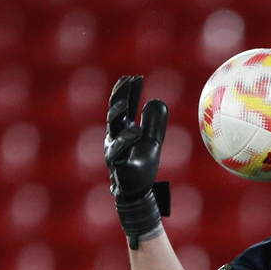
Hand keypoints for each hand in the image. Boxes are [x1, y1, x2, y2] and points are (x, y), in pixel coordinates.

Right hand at [104, 75, 169, 247]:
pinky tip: (136, 132)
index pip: (123, 106)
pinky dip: (125, 140)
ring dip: (117, 114)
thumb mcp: (153, 141)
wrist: (137, 192)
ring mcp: (113, 150)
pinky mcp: (116, 164)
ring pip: (112, 129)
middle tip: (128, 81)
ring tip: (125, 105)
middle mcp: (114, 137)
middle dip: (119, 96)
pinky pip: (117, 151)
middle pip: (114, 112)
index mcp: (122, 129)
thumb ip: (155, 123)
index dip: (127, 92)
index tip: (134, 77)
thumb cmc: (142, 165)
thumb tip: (157, 101)